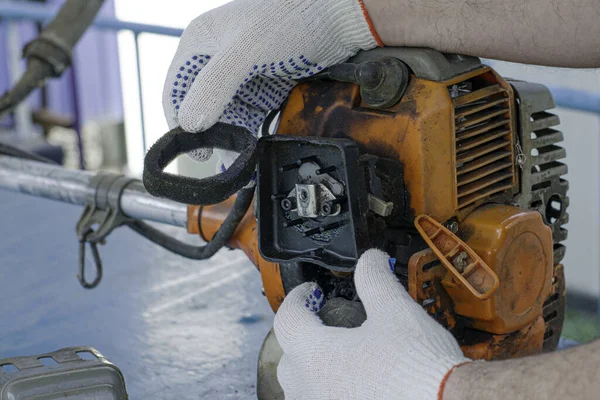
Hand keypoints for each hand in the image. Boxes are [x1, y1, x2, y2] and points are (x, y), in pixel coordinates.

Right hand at [162, 0, 380, 162]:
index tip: (198, 151)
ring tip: (243, 158)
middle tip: (226, 158)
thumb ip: (214, 87)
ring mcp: (243, 71)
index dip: (182, 123)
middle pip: (204, 106)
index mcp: (200, 43)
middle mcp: (217, 58)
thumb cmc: (289, 19)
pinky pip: (252, 112)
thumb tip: (189, 124)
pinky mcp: (265, 82)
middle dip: (214, 134)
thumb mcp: (245, 52)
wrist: (338, 17)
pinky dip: (253, 129)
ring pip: (229, 113)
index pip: (176, 91)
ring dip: (234, 135)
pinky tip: (257, 144)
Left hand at [274, 249, 470, 399]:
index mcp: (313, 354)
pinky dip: (333, 390)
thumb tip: (370, 260)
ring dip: (317, 369)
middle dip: (306, 335)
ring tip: (343, 357)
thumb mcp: (394, 310)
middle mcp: (308, 388)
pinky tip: (359, 384)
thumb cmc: (416, 369)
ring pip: (305, 387)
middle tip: (326, 323)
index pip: (287, 318)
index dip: (297, 297)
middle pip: (291, 356)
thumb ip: (374, 278)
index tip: (310, 291)